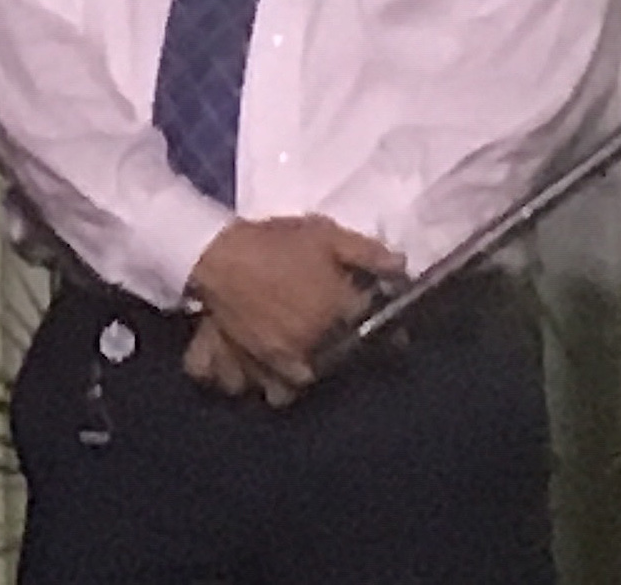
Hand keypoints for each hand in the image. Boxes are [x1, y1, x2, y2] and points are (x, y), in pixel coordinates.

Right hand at [187, 215, 403, 400]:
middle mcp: (314, 344)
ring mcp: (282, 360)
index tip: (391, 326)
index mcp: (336, 312)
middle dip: (341, 349)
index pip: (374, 326)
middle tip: (336, 335)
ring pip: (303, 382)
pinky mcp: (253, 365)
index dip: (386, 324)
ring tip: (303, 358)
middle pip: (337, 359)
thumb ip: (366, 252)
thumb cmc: (273, 243)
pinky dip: (268, 383)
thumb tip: (403, 268)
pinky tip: (270, 368)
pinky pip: (268, 387)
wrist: (216, 254)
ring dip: (304, 375)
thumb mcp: (323, 234)